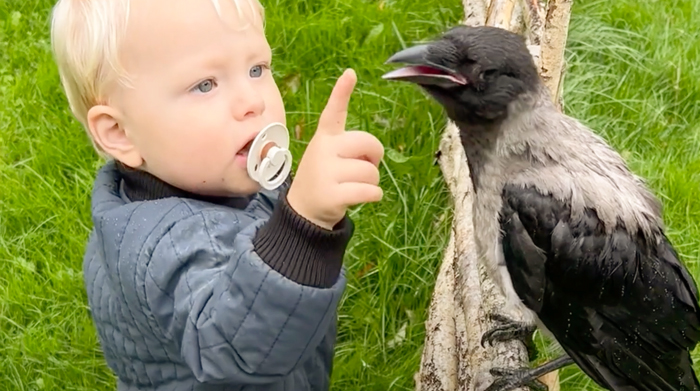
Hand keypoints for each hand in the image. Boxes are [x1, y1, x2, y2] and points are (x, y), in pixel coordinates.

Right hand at [286, 69, 383, 229]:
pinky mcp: (333, 195)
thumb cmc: (325, 178)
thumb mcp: (329, 156)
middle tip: (361, 169)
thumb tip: (374, 156)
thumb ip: (350, 148)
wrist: (304, 211)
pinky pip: (371, 191)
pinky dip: (374, 196)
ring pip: (372, 172)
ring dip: (372, 182)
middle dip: (375, 158)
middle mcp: (324, 150)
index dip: (342, 92)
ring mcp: (326, 172)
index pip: (334, 111)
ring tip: (352, 186)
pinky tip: (360, 198)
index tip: (350, 73)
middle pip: (370, 144)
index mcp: (325, 137)